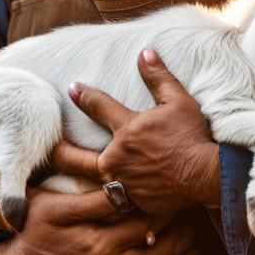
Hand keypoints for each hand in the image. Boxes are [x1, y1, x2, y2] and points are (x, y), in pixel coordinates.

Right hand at [0, 185, 198, 254]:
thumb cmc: (38, 230)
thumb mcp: (57, 206)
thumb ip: (94, 199)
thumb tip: (125, 185)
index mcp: (99, 244)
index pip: (147, 222)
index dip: (165, 204)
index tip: (173, 188)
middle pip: (165, 248)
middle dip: (182, 225)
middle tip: (188, 205)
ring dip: (187, 250)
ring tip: (192, 227)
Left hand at [56, 49, 221, 213]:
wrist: (206, 175)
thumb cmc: (193, 136)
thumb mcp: (179, 101)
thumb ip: (159, 77)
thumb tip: (145, 52)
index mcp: (127, 129)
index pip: (97, 106)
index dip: (83, 95)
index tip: (72, 89)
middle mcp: (117, 157)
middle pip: (73, 157)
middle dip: (57, 149)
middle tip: (47, 146)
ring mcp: (123, 183)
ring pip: (87, 181)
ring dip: (73, 177)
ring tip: (59, 177)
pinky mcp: (132, 202)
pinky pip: (111, 200)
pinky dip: (101, 198)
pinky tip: (94, 200)